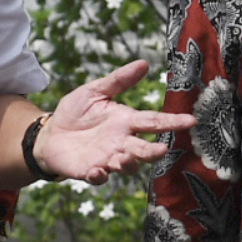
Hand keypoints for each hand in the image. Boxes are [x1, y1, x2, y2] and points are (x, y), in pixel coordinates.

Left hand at [33, 61, 194, 183]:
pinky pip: (99, 177)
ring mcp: (107, 159)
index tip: (191, 121)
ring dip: (128, 163)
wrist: (50, 134)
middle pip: (144, 149)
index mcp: (126, 121)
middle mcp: (121, 142)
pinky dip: (99, 176)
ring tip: (124, 157)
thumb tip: (143, 63)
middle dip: (153, 151)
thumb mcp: (94, 91)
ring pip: (126, 166)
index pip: (153, 121)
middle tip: (162, 149)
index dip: (172, 122)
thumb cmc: (75, 113)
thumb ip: (118, 80)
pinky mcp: (90, 171)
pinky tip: (96, 170)